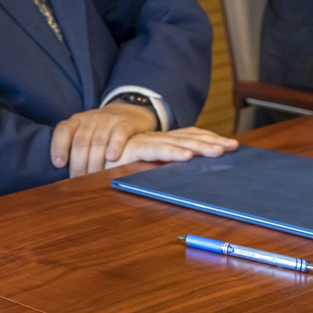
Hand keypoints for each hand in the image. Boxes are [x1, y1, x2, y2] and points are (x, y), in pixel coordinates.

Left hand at [51, 103, 158, 176]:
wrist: (130, 112)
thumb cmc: (104, 130)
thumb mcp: (86, 133)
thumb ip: (75, 148)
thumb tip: (65, 175)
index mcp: (77, 121)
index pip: (63, 130)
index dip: (59, 147)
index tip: (59, 164)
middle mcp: (91, 119)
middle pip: (80, 142)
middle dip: (79, 164)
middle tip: (81, 181)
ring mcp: (108, 119)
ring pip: (98, 141)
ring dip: (95, 162)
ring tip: (96, 177)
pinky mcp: (126, 122)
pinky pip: (119, 133)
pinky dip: (114, 146)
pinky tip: (112, 158)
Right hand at [115, 127, 238, 165]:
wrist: (81, 149)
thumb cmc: (108, 161)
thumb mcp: (137, 164)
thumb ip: (154, 167)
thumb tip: (180, 176)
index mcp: (157, 141)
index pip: (187, 136)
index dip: (207, 138)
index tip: (229, 145)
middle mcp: (152, 138)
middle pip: (187, 137)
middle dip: (210, 141)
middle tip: (232, 146)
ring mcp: (142, 142)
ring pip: (175, 142)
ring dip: (197, 146)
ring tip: (217, 151)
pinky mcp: (131, 149)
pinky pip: (153, 149)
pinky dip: (170, 152)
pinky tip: (185, 156)